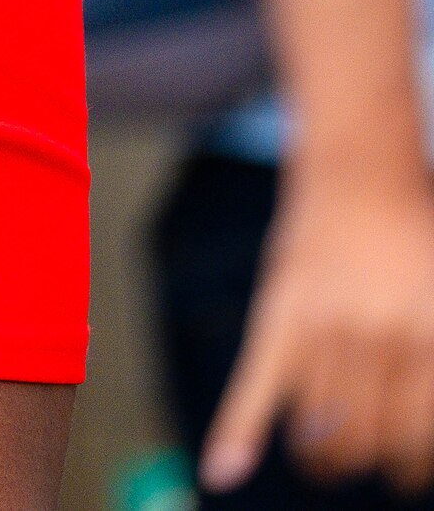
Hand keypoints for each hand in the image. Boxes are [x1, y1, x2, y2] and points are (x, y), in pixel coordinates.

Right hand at [202, 173, 433, 494]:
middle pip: (365, 437)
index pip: (417, 437)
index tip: (406, 468)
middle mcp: (377, 333)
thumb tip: (415, 450)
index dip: (412, 463)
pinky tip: (222, 470)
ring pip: (316, 423)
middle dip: (365, 459)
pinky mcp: (278, 310)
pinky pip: (255, 383)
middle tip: (365, 456)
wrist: (359, 166)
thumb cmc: (411, 237)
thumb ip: (427, 365)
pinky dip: (235, 429)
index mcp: (428, 332)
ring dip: (319, 454)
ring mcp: (323, 323)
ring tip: (322, 456)